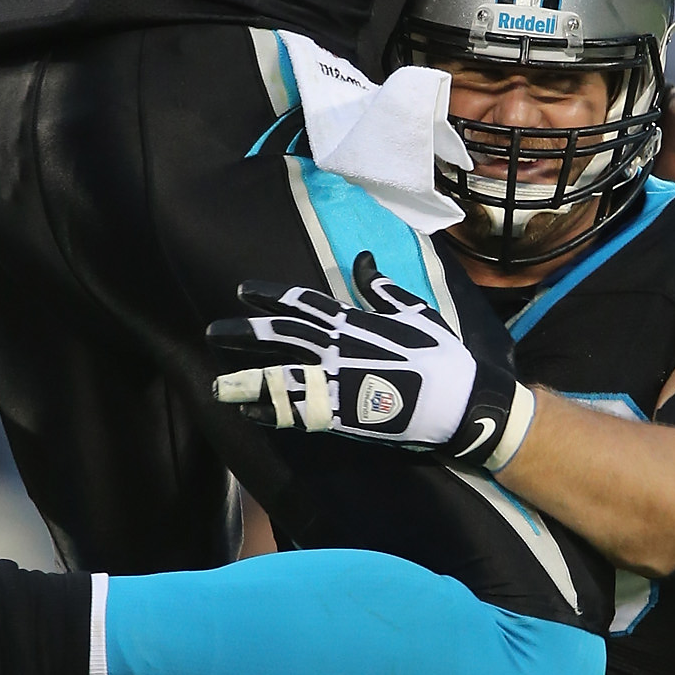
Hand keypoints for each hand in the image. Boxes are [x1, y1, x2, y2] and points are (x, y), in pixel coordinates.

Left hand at [208, 252, 534, 469]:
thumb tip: (360, 259)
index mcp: (355, 322)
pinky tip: (250, 413)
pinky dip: (273, 413)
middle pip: (282, 336)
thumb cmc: (442, 355)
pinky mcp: (344, 416)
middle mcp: (340, 349)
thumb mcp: (415, 310)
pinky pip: (299, 414)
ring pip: (282, 378)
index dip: (270, 295)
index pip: (302, 302)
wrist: (461, 402)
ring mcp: (340, 383)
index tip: (242, 290)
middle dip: (245, 333)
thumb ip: (382, 287)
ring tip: (218, 384)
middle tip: (213, 332)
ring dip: (247, 380)